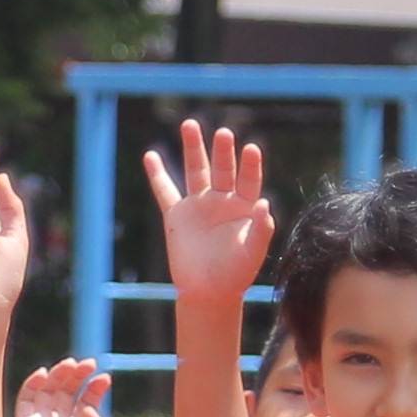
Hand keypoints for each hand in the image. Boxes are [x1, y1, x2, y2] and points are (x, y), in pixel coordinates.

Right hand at [10, 354, 116, 416]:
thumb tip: (87, 406)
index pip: (86, 400)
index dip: (94, 387)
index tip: (104, 378)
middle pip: (68, 389)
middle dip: (78, 375)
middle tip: (89, 363)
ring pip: (49, 389)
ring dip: (58, 373)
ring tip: (70, 364)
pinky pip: (26, 398)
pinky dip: (32, 383)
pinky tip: (44, 373)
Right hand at [148, 119, 271, 302]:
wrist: (209, 292)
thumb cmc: (236, 274)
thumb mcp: (253, 253)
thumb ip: (262, 230)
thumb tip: (265, 204)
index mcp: (244, 208)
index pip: (249, 181)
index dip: (250, 166)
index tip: (251, 149)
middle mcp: (222, 201)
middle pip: (222, 169)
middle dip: (223, 152)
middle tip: (224, 133)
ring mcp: (199, 205)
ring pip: (195, 171)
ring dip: (192, 148)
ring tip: (190, 124)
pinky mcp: (177, 216)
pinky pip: (165, 191)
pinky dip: (157, 174)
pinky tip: (151, 156)